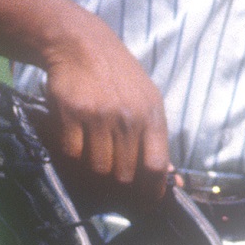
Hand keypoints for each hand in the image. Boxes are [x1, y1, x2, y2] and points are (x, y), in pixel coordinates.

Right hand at [41, 17, 170, 201]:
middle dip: (119, 179)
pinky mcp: (72, 114)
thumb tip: (172, 180)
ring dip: (94, 168)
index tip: (146, 201)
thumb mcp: (147, 99)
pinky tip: (75, 139)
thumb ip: (156, 138)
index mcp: (152, 114)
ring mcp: (99, 115)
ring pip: (98, 168)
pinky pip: (73, 154)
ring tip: (92, 152)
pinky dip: (73, 153)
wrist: (82, 43)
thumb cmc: (118, 76)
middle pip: (125, 173)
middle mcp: (128, 117)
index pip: (156, 166)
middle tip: (111, 172)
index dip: (152, 190)